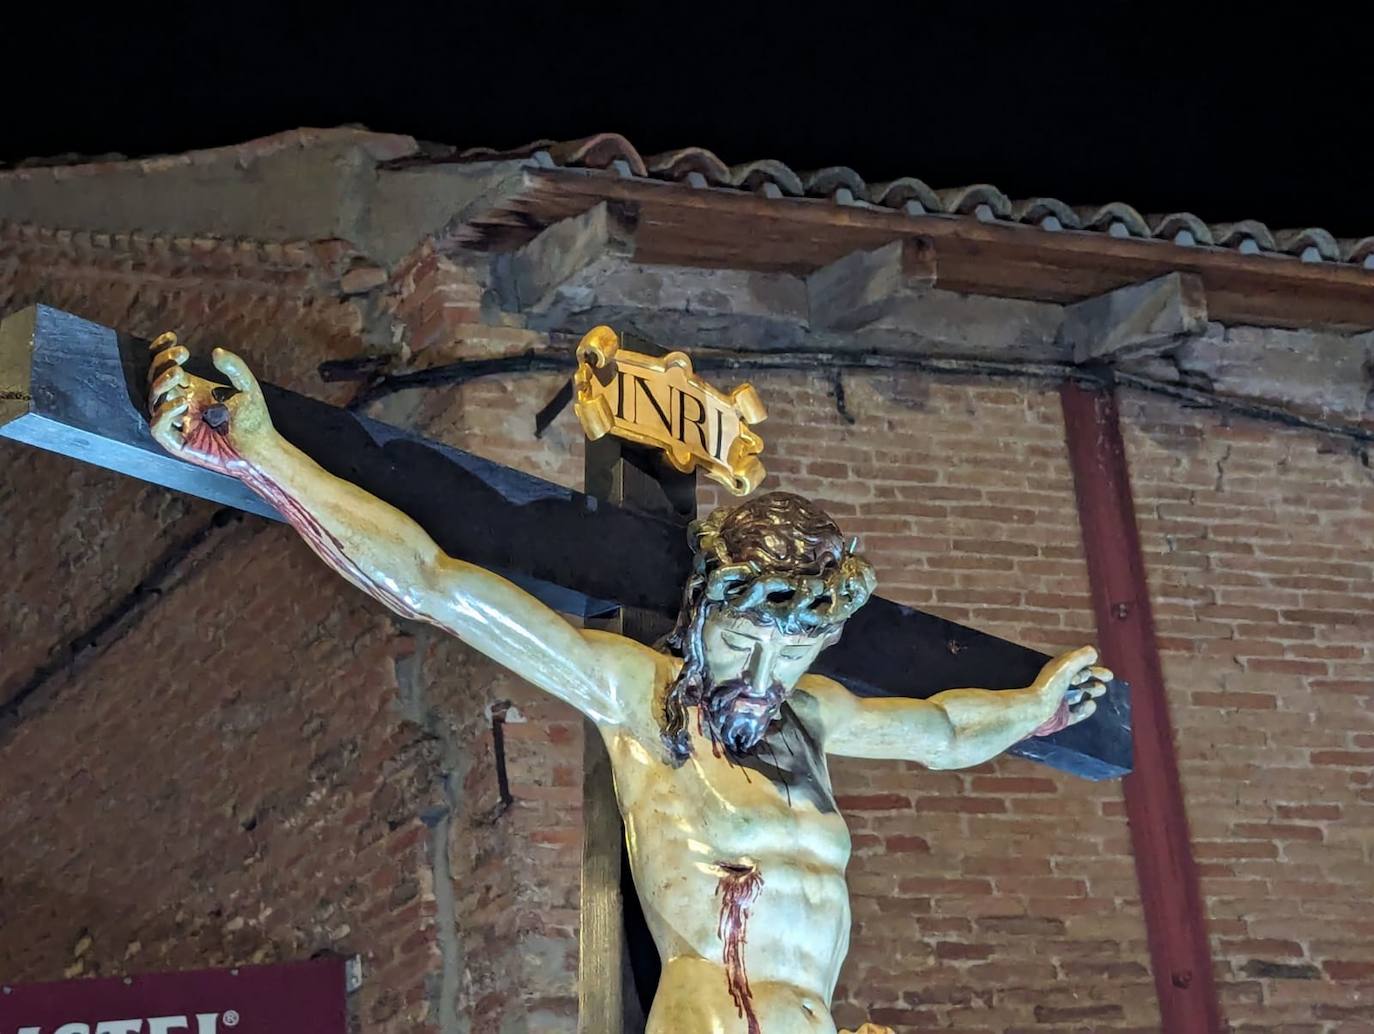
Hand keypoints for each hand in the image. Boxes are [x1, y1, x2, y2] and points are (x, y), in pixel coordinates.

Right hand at [147, 333, 274, 473]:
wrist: (260, 448)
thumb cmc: (254, 419)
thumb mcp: (247, 387)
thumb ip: (234, 368)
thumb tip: (215, 351)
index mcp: (192, 389)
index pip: (166, 368)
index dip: (161, 351)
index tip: (172, 337)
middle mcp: (181, 404)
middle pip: (155, 380)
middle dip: (162, 364)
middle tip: (182, 354)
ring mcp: (178, 423)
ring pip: (153, 402)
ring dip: (161, 384)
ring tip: (180, 373)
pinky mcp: (179, 444)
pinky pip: (159, 429)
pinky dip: (164, 415)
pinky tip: (181, 404)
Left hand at [1028, 645, 1111, 736]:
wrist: (1035, 711)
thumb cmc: (1050, 686)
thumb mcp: (1066, 665)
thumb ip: (1081, 657)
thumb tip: (1093, 653)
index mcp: (1057, 672)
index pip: (1076, 666)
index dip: (1089, 664)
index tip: (1101, 665)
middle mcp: (1058, 686)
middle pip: (1079, 680)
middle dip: (1094, 677)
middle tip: (1108, 677)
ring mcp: (1060, 702)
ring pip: (1079, 695)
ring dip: (1091, 691)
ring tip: (1102, 689)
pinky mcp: (1062, 717)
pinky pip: (1076, 714)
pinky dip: (1085, 709)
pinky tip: (1092, 704)